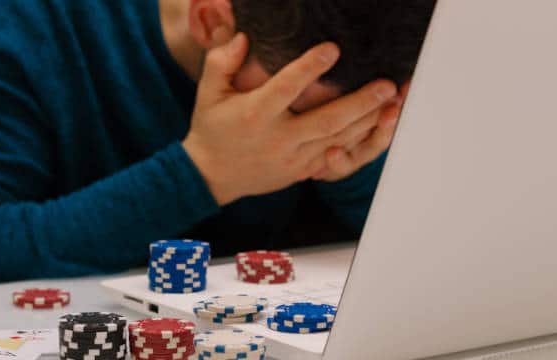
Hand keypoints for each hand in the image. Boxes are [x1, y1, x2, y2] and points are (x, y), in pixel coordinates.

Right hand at [183, 31, 396, 204]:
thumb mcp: (208, 94)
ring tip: (393, 103)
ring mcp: (292, 159)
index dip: (310, 67)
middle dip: (361, 102)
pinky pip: (335, 157)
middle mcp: (278, 138)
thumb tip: (242, 37)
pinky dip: (357, 142)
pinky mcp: (301, 171)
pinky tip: (375, 127)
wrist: (212, 176)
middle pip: (326, 120)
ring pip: (337, 140)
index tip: (333, 48)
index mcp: (255, 115)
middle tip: (388, 85)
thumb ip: (221, 62)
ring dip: (367, 121)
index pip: (286, 88)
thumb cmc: (212, 130)